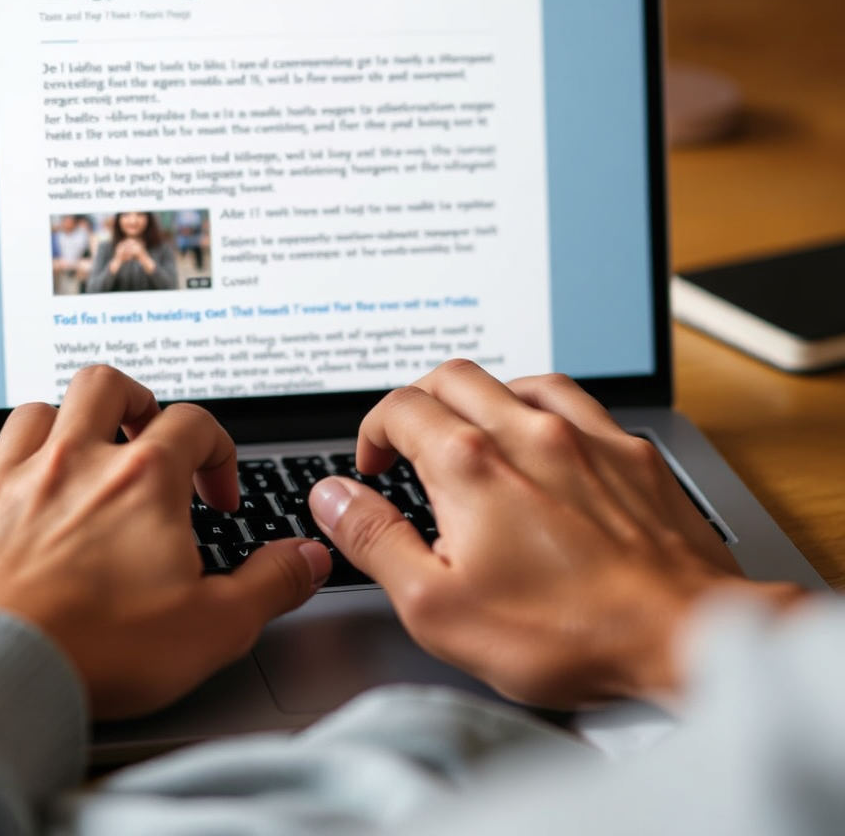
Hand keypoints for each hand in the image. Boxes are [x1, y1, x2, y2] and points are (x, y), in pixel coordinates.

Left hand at [0, 366, 329, 718]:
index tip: (216, 494)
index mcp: (141, 481)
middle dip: (133, 400)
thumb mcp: (214, 626)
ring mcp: (10, 484)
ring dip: (62, 425)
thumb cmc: (98, 651)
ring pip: (35, 413)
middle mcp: (74, 464)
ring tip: (79, 453)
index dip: (217, 449)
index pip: (193, 424)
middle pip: (104, 386)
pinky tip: (7, 491)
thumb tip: (308, 558)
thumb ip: (271, 583)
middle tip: (145, 431)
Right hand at [309, 360, 805, 708]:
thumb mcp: (436, 605)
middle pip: (452, 377)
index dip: (373, 430)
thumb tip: (331, 496)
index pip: (401, 409)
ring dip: (477, 396)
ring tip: (468, 430)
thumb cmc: (564, 632)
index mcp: (471, 466)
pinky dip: (538, 403)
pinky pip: (573, 398)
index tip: (372, 464)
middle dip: (416, 400)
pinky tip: (541, 430)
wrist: (681, 636)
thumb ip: (375, 539)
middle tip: (407, 437)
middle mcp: (526, 432)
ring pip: (512, 378)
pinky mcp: (628, 450)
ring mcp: (583, 435)